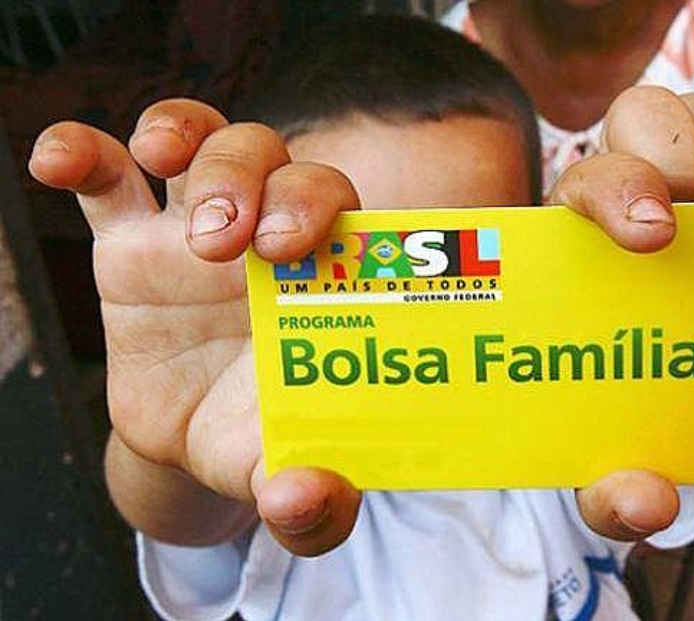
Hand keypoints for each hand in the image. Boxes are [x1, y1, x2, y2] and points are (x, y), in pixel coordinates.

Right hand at [29, 98, 361, 555]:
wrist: (196, 442)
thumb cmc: (261, 440)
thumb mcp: (290, 474)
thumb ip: (316, 502)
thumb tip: (302, 501)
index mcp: (320, 276)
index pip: (337, 206)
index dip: (316, 204)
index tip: (290, 245)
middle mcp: (267, 239)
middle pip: (269, 157)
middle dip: (248, 178)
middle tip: (226, 242)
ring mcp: (196, 232)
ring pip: (201, 142)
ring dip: (182, 136)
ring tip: (163, 168)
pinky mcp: (130, 244)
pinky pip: (106, 178)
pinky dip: (83, 153)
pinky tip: (60, 160)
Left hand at [549, 86, 693, 539]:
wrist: (682, 401)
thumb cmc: (634, 427)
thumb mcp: (616, 470)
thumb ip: (614, 494)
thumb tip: (644, 506)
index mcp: (573, 257)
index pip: (579, 184)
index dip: (616, 191)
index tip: (654, 237)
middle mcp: (622, 208)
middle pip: (637, 115)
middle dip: (674, 152)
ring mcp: (683, 192)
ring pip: (693, 109)